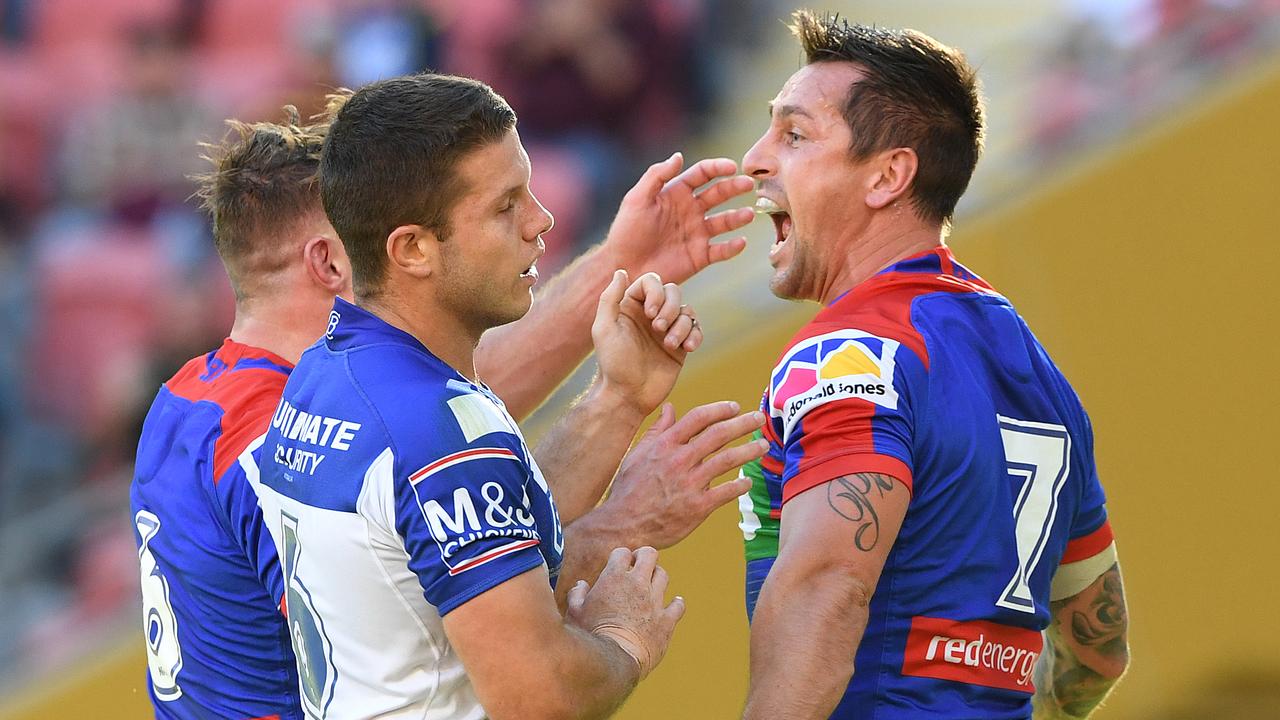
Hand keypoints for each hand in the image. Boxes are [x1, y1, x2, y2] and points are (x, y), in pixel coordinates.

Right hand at [566, 546, 684, 679]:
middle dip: (644, 556)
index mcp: (614, 578)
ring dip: (657, 577)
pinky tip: (674, 604)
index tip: (618, 565)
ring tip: (651, 585)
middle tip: (639, 565)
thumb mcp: (574, 612)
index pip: (622, 553)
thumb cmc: (590, 636)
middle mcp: (637, 584)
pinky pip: (678, 605)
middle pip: (649, 555)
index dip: (620, 557)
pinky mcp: (666, 620)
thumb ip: (577, 594)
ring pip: (663, 575)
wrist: (613, 660)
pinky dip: (676, 603)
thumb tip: (581, 585)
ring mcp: (654, 601)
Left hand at [591, 270, 700, 415]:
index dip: (656, 292)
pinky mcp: (680, 346)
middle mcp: (649, 314)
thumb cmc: (613, 363)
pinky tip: (687, 348)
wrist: (628, 395)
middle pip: (673, 291)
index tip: (650, 313)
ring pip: (686, 311)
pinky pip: (695, 329)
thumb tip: (621, 271)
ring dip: (681, 326)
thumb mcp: (604, 328)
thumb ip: (610, 298)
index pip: (651, 281)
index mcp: (630, 306)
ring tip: (669, 344)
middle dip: (670, 308)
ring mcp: (666, 329)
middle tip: (658, 328)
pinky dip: (694, 335)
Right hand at [602, 401, 767, 548]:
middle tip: (760, 419)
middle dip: (743, 424)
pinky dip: (740, 485)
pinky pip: (726, 492)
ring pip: (728, 460)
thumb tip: (670, 408)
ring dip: (749, 450)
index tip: (735, 407)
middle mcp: (679, 460)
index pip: (699, 418)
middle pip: (719, 434)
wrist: (622, 526)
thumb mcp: (638, 454)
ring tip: (763, 445)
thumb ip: (657, 430)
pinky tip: (748, 482)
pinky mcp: (697, 507)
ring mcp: (690, 483)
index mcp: (665, 445)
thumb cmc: (629, 489)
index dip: (720, 409)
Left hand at [604, 153, 755, 283]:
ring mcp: (697, 234)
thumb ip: (656, 176)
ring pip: (725, 222)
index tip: (732, 167)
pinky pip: (721, 250)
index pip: (702, 175)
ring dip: (738, 217)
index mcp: (676, 193)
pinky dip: (733, 247)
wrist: (623, 268)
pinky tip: (740, 242)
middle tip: (749, 184)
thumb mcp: (637, 199)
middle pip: (719, 194)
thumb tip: (678, 155)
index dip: (718, 168)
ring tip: (748, 214)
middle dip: (735, 187)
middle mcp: (691, 211)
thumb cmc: (626, 232)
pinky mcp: (700, 256)